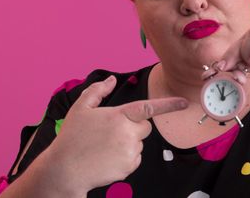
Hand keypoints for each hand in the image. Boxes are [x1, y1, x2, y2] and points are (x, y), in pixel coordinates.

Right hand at [45, 75, 187, 194]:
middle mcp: (127, 133)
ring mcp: (129, 152)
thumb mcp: (80, 109)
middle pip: (145, 127)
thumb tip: (111, 80)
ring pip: (139, 143)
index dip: (169, 105)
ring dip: (128, 143)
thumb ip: (97, 91)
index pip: (148, 108)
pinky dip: (125, 158)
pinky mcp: (129, 167)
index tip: (185, 103)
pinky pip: (135, 158)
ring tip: (104, 147)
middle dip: (134, 127)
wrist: (64, 170)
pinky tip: (107, 158)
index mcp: (118, 116)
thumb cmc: (72, 137)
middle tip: (112, 132)